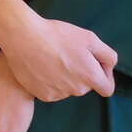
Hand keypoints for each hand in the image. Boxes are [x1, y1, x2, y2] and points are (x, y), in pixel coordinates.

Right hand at [0, 0, 116, 101]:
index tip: (94, 64)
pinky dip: (50, 81)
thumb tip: (109, 67)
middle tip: (68, 55)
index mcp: (90, 76)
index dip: (105, 77)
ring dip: (65, 77)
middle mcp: (77, 90)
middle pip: (86, 86)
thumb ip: (107, 55)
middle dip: (82, 73)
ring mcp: (59, 94)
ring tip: (52, 58)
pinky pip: (53, 91)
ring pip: (69, 88)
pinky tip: (42, 66)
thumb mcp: (89, 37)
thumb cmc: (57, 35)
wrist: (23, 38)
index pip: (108, 89)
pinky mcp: (43, 96)